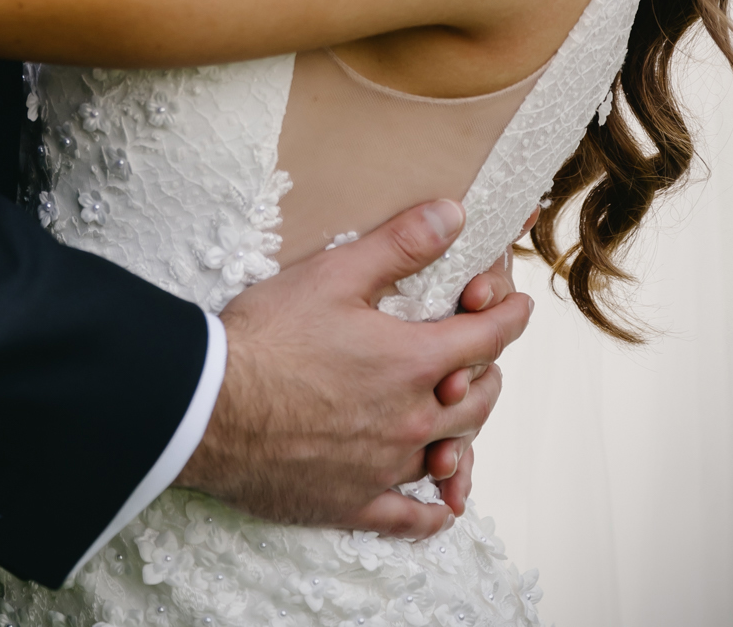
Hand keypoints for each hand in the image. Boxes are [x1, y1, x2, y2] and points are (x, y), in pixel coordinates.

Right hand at [178, 199, 531, 538]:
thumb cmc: (270, 336)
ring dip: (466, 432)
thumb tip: (453, 215)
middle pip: (477, 401)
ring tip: (466, 416)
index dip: (508, 317)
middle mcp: (411, 420)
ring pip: (450, 454)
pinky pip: (410, 517)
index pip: (484, 338)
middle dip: (490, 373)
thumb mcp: (335, 273)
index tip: (520, 306)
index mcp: (412, 362)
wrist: (212, 405)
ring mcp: (385, 467)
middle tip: (486, 357)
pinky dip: (433, 512)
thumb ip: (400, 244)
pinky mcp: (353, 502)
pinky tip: (441, 507)